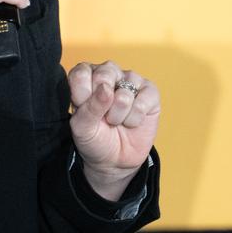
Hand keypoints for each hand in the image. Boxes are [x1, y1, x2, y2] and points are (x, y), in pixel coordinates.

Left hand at [67, 61, 159, 200]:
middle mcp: (109, 73)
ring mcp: (131, 80)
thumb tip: (106, 88)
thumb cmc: (94, 138)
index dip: (82, 96)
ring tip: (116, 120)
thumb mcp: (82, 127)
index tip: (83, 111)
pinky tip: (131, 121)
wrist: (115, 159)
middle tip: (102, 116)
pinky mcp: (150, 92)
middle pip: (104, 76)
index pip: (81, 73)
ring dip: (118, 115)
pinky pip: (143, 102)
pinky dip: (134, 119)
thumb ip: (89, 107)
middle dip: (102, 106)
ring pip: (124, 93)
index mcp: (86, 76)